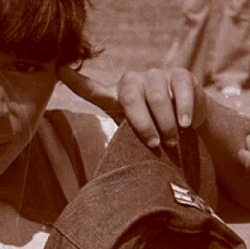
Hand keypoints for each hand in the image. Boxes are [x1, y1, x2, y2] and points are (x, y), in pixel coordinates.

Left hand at [58, 66, 205, 147]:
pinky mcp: (180, 74)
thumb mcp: (135, 137)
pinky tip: (185, 124)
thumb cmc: (155, 131)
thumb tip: (110, 178)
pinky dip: (183, 109)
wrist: (190, 123)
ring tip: (171, 141)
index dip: (76, 81)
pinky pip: (180, 90)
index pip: (92, 89)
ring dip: (164, 122)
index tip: (59, 70)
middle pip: (129, 96)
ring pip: (156, 95)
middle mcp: (133, 81)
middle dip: (142, 123)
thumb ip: (123, 142)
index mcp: (117, 97)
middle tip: (153, 144)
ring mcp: (157, 75)